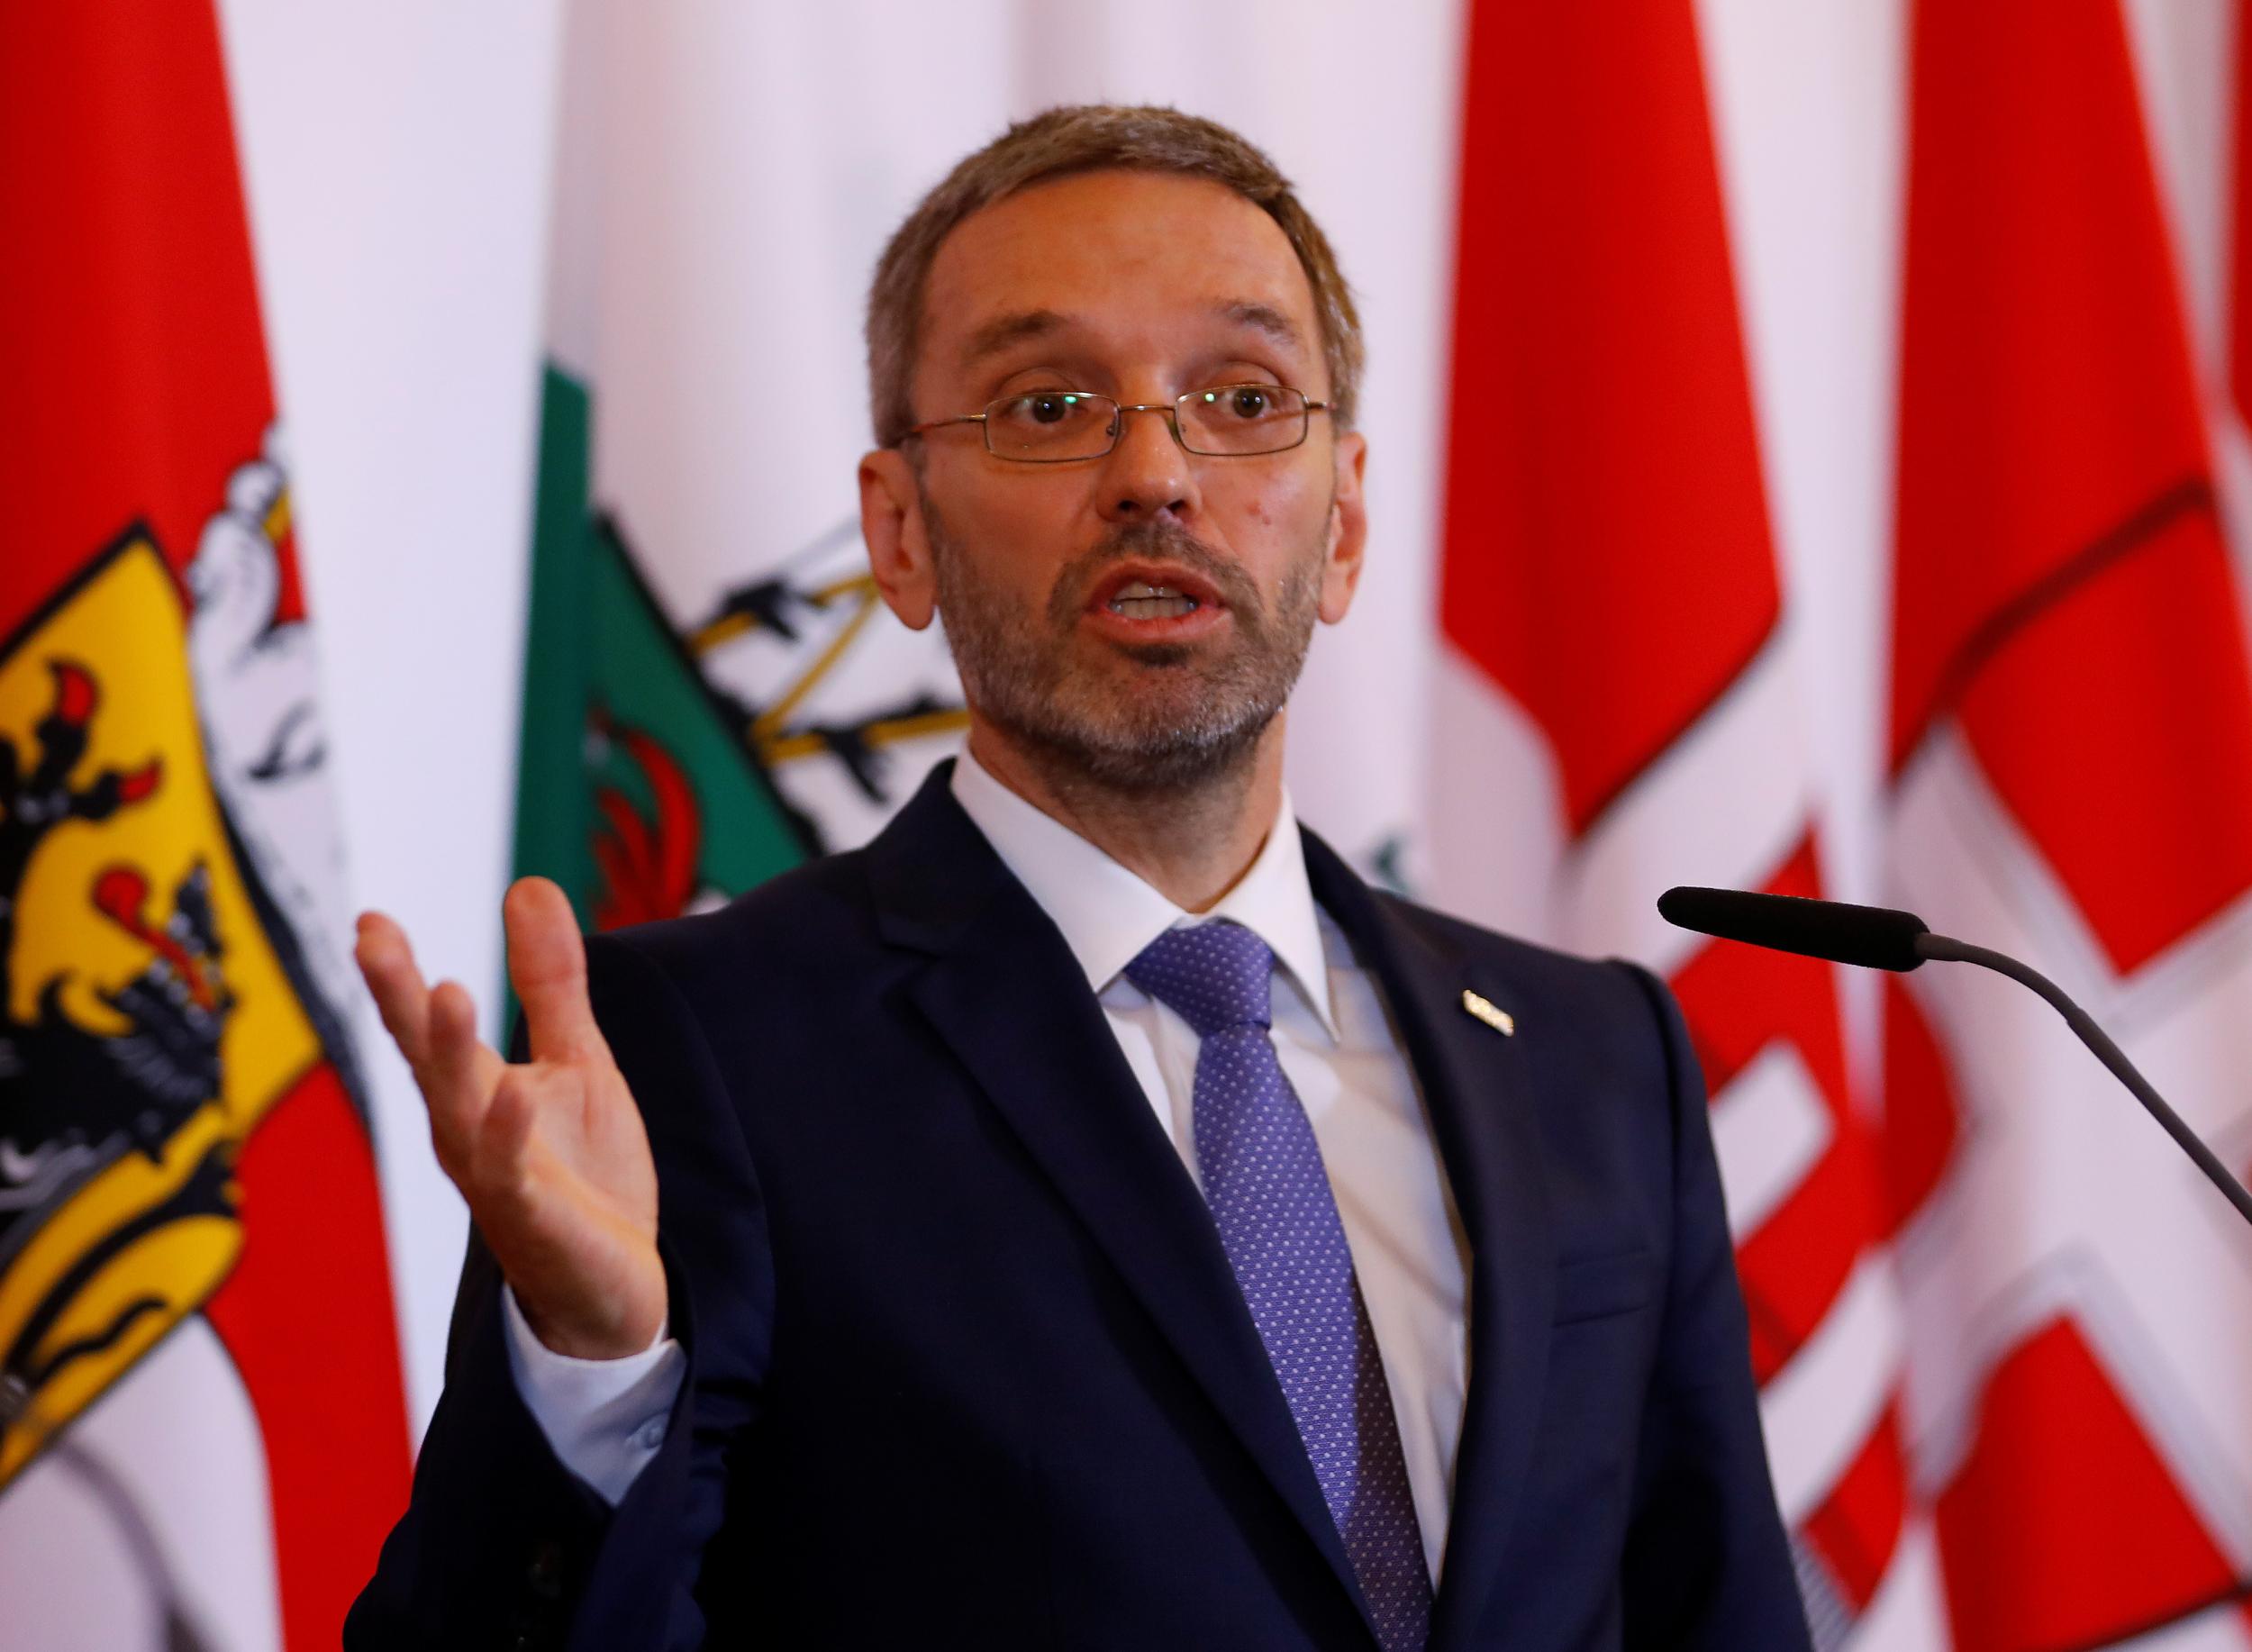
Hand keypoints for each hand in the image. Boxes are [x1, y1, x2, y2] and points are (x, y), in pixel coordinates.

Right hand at [355, 877, 665, 1359]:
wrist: (613, 1284)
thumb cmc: (581, 1174)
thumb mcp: (578, 1060)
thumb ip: (550, 982)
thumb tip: (528, 884)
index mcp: (473, 1092)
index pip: (425, 1026)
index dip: (397, 974)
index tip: (369, 919)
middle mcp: (468, 1132)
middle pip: (424, 1059)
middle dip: (399, 1000)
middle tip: (372, 939)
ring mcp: (495, 1177)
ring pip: (460, 1112)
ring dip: (450, 1056)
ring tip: (448, 991)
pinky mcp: (534, 1218)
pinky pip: (512, 1174)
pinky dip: (510, 1133)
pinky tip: (517, 1090)